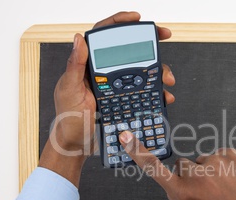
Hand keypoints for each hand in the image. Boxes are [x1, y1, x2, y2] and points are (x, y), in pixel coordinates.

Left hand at [39, 11, 175, 186]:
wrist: (77, 143)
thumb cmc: (68, 117)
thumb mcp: (69, 90)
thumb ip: (75, 66)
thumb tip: (78, 39)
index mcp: (89, 65)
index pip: (105, 37)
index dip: (121, 23)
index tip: (138, 18)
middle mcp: (105, 73)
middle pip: (130, 52)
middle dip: (149, 46)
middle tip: (164, 40)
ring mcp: (116, 87)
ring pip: (141, 72)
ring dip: (158, 73)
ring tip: (167, 80)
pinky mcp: (125, 101)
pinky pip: (144, 93)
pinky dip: (156, 93)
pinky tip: (163, 96)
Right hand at [118, 131, 235, 199]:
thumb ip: (177, 197)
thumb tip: (174, 180)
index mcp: (182, 192)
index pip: (153, 168)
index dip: (137, 151)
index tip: (126, 136)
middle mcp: (195, 174)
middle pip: (183, 165)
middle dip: (192, 174)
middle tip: (209, 189)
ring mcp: (214, 161)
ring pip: (204, 160)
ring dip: (211, 170)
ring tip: (226, 187)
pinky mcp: (231, 153)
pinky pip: (221, 155)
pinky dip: (226, 165)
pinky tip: (235, 179)